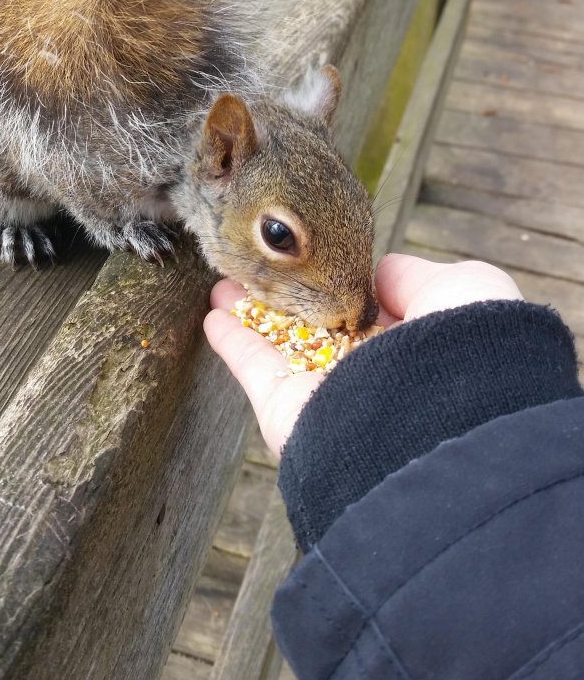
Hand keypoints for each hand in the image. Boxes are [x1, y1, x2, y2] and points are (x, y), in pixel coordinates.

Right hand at [204, 254, 522, 459]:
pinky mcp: (288, 413)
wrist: (443, 425)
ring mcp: (327, 394)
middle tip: (261, 265)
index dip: (343, 281)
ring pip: (282, 345)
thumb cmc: (464, 348)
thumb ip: (416, 277)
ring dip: (251, 313)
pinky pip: (255, 370)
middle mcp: (372, 373)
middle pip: (320, 327)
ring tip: (223, 281)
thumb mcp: (465, 288)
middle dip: (291, 296)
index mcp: (418, 347)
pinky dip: (233, 343)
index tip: (314, 254)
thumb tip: (377, 275)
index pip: (372, 312)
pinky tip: (213, 316)